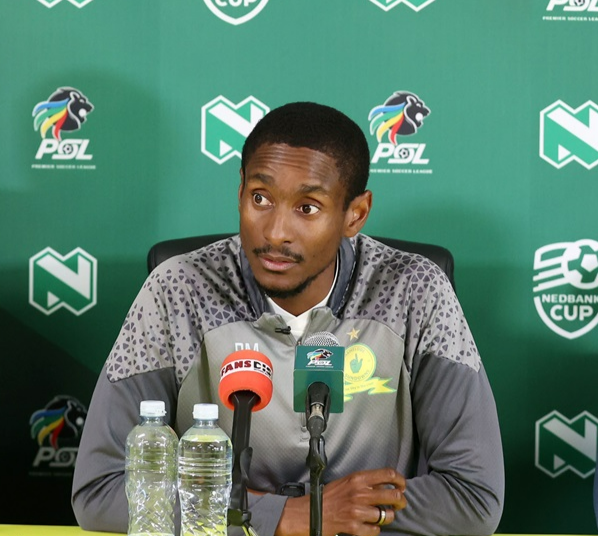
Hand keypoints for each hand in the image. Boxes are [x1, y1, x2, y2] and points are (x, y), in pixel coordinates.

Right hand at [276, 468, 406, 535]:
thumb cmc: (328, 497)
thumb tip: (384, 485)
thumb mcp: (346, 482)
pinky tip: (368, 525)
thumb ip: (364, 482)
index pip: (388, 474)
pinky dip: (374, 529)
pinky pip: (376, 530)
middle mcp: (360, 493)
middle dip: (401, 501)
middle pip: (394, 496)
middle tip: (399, 503)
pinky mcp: (354, 527)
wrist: (310, 513)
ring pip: (387, 515)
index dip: (400, 480)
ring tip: (382, 516)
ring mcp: (358, 511)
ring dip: (387, 517)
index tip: (402, 485)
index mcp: (358, 478)